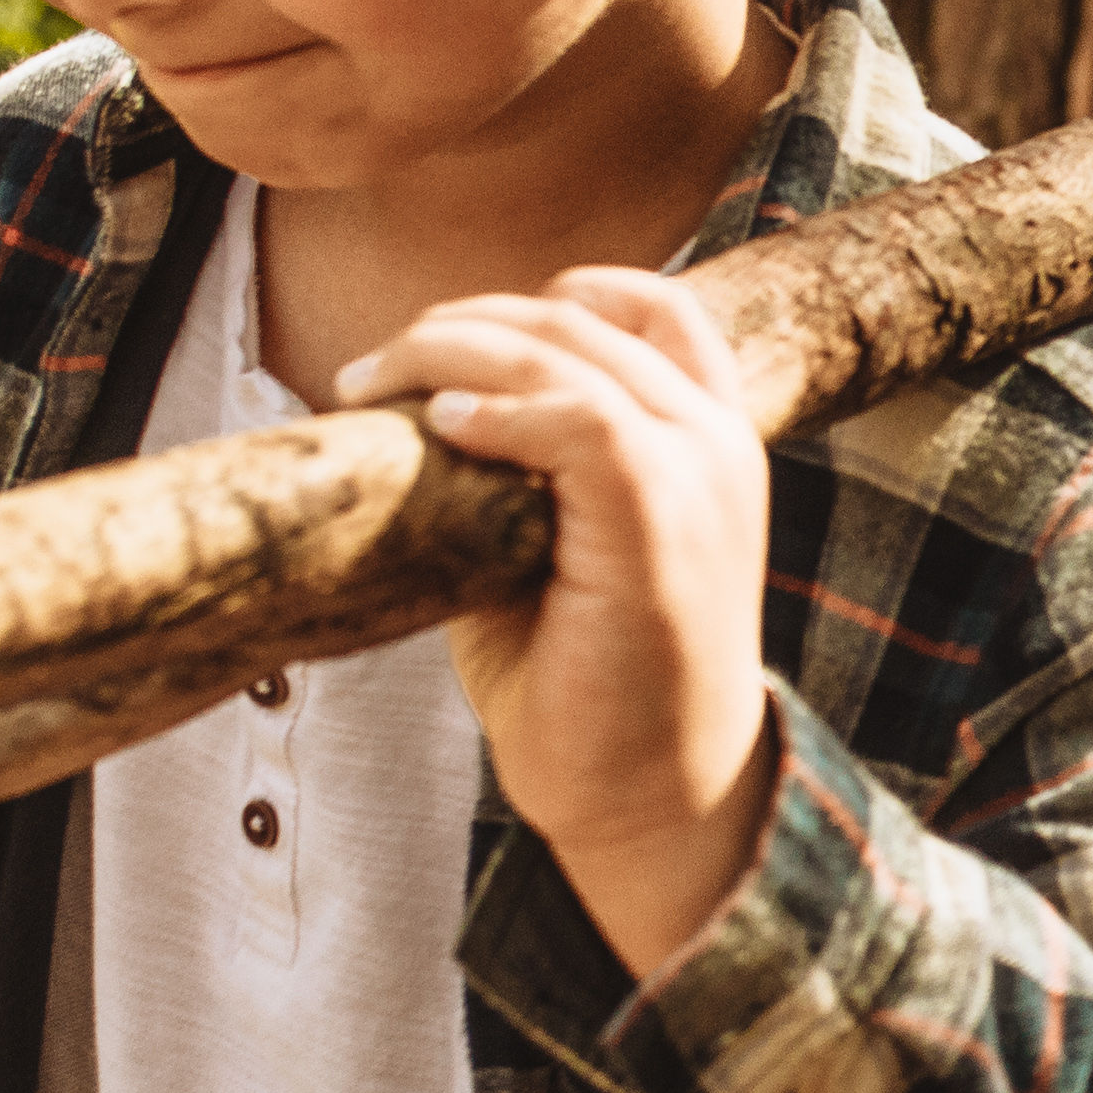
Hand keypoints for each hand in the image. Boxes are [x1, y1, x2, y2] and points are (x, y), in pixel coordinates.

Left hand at [331, 269, 783, 973]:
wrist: (652, 799)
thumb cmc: (594, 684)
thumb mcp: (558, 549)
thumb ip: (522, 472)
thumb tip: (415, 411)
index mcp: (713, 441)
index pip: (653, 304)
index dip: (553, 293)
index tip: (461, 333)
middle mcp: (719, 444)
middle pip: (584, 316)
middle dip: (461, 325)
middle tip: (373, 372)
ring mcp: (701, 478)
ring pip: (569, 351)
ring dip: (454, 352)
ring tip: (375, 387)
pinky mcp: (662, 524)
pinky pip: (578, 420)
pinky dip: (498, 410)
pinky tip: (440, 429)